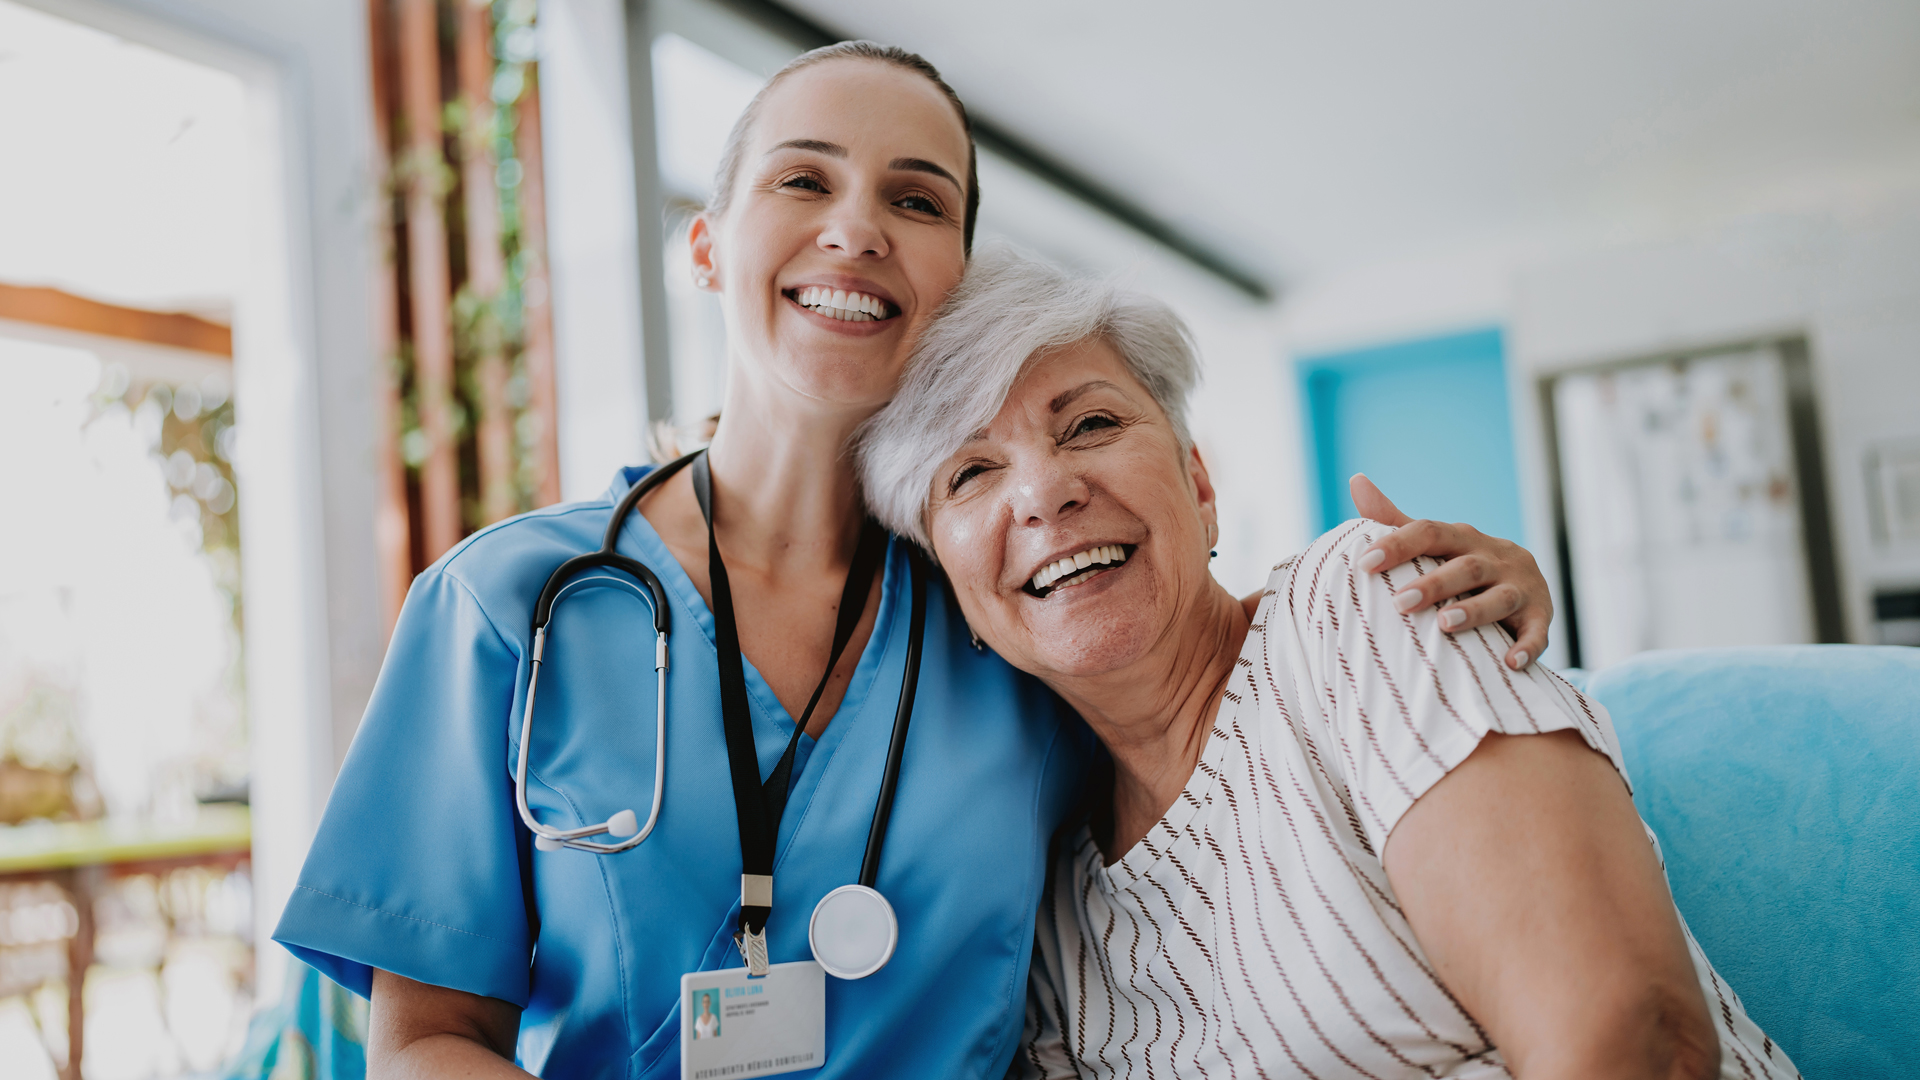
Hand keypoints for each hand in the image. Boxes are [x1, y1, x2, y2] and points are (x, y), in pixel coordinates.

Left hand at [1349, 474, 1549, 670]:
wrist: (1526, 588)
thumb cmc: (1465, 567)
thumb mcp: (1435, 543)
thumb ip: (1395, 519)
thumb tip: (1356, 481)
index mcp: (1464, 539)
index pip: (1430, 532)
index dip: (1398, 545)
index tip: (1365, 563)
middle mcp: (1495, 558)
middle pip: (1465, 566)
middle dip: (1433, 584)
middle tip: (1399, 603)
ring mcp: (1521, 586)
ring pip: (1500, 597)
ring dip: (1474, 610)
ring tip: (1444, 625)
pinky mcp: (1541, 616)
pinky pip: (1538, 632)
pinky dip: (1527, 646)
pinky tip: (1510, 663)